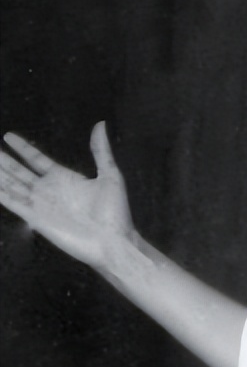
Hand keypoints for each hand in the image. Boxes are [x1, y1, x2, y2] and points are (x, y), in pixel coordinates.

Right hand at [0, 122, 133, 269]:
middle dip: (3, 160)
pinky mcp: (36, 219)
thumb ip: (100, 151)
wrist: (113, 242)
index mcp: (64, 178)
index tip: (8, 136)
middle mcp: (49, 190)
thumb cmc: (115, 213)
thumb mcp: (110, 176)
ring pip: (11, 184)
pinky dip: (0, 193)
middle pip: (18, 171)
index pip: (36, 159)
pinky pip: (12, 202)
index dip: (23, 148)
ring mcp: (41, 204)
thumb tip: (100, 124)